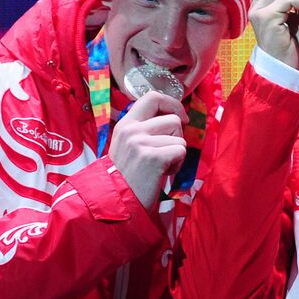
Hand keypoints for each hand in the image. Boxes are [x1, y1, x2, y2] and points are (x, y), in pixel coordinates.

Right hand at [109, 92, 187, 210]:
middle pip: (173, 119)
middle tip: (168, 152)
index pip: (152, 97)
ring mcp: (141, 142)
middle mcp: (131, 129)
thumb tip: (175, 117)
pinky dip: (177, 165)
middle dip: (178, 137)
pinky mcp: (153, 156)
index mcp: (125, 124)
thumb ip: (146, 129)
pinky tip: (162, 173)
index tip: (180, 117)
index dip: (172, 104)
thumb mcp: (129, 145)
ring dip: (176, 154)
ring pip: (180, 138)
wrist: (117, 201)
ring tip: (160, 166)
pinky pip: (181, 151)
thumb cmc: (128, 175)